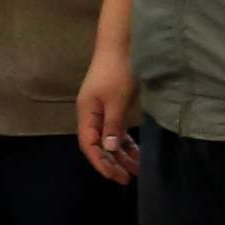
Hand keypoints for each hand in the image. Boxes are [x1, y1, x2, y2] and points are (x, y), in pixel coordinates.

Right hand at [76, 44, 139, 184]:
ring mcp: (102, 111)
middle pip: (98, 145)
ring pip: (109, 139)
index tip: (115, 176)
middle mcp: (92, 115)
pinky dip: (125, 142)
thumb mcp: (117, 100)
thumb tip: (108, 149)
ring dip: (121, 154)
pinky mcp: (113, 106)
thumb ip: (113, 126)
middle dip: (112, 162)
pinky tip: (136, 151)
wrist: (121, 45)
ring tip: (137, 169)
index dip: (100, 163)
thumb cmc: (117, 71)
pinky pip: (117, 130)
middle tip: (128, 178)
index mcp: (87, 114)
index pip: (89, 145)